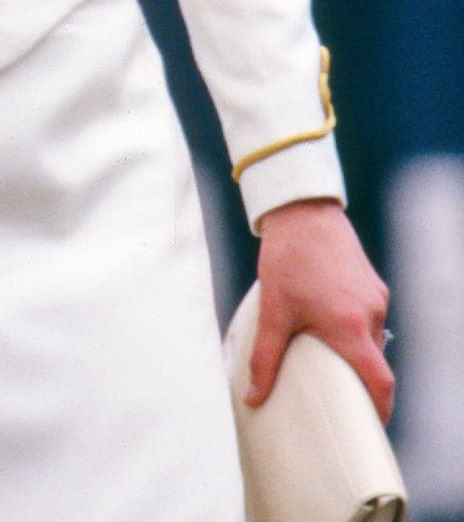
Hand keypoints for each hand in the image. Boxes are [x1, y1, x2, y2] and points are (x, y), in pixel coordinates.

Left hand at [247, 199, 393, 422]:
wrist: (302, 210)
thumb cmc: (287, 258)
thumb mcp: (272, 310)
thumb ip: (265, 358)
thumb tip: (254, 397)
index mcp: (350, 327)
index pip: (379, 382)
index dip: (379, 410)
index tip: (370, 425)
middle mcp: (370, 313)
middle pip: (375, 362)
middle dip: (360, 381)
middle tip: (337, 394)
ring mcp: (375, 296)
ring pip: (372, 338)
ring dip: (355, 351)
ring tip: (327, 356)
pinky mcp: (372, 282)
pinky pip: (369, 316)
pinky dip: (355, 329)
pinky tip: (329, 323)